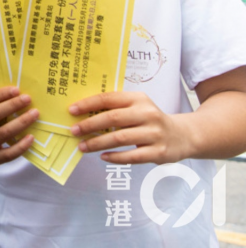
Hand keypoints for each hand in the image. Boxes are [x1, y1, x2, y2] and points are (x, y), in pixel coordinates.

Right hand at [0, 87, 37, 163]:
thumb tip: (4, 81)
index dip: (0, 95)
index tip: (16, 89)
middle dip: (12, 106)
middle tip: (27, 98)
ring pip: (2, 134)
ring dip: (21, 123)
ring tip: (34, 114)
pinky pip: (8, 154)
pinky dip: (21, 146)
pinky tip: (31, 137)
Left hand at [70, 91, 190, 163]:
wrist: (183, 135)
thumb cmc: (149, 120)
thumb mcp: (137, 107)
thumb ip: (115, 108)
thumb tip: (82, 113)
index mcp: (138, 99)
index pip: (109, 99)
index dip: (88, 104)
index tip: (71, 111)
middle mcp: (148, 114)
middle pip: (113, 118)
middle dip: (90, 125)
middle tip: (74, 131)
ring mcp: (155, 133)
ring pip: (120, 138)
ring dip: (98, 143)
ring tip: (82, 146)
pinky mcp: (159, 152)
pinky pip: (132, 156)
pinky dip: (115, 157)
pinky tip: (103, 157)